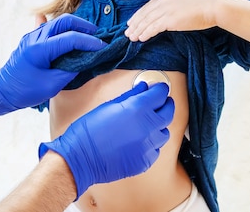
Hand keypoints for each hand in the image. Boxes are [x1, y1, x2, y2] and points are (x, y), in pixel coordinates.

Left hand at [0, 14, 105, 119]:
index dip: (89, 42)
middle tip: (97, 36)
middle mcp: (36, 37)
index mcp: (40, 49)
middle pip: (65, 21)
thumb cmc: (26, 91)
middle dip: (84, 26)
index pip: (71, 38)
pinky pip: (50, 27)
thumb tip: (84, 59)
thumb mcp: (52, 85)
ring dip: (74, 26)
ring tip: (87, 36)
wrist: (1, 91)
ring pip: (57, 21)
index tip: (102, 47)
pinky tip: (70, 30)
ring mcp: (32, 36)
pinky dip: (64, 28)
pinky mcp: (31, 39)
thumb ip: (70, 69)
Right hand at [38, 82, 174, 198]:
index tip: (159, 88)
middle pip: (168, 112)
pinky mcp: (145, 161)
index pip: (160, 94)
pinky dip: (152, 143)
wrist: (81, 158)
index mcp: (137, 109)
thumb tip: (143, 88)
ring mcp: (148, 146)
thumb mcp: (108, 106)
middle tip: (161, 102)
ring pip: (164, 132)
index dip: (160, 89)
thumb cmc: (89, 130)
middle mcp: (147, 127)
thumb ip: (130, 96)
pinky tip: (140, 141)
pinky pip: (156, 149)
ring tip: (148, 124)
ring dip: (159, 126)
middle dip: (166, 105)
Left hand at [125, 0, 219, 41]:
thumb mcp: (184, 1)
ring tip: (131, 38)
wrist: (213, 6)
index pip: (147, 6)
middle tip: (127, 32)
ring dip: (138, 30)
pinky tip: (141, 38)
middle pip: (144, 14)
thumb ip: (173, 5)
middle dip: (134, 24)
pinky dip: (145, 33)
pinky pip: (153, 28)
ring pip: (146, 22)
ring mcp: (166, 10)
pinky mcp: (170, 20)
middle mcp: (163, 0)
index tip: (131, 22)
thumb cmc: (203, 5)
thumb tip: (167, 15)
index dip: (138, 15)